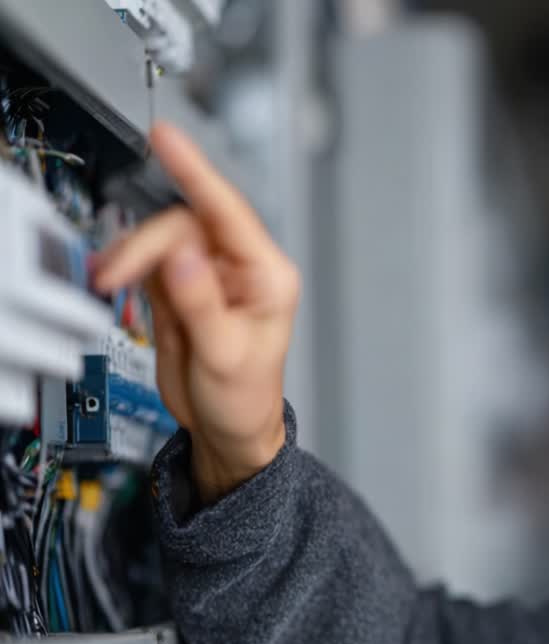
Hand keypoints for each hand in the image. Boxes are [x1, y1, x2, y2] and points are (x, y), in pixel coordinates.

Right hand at [93, 122, 299, 504]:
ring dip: (131, 254)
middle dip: (145, 243)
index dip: (197, 171)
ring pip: (161, 239)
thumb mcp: (224, 354)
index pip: (229, 210)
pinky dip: (128, 267)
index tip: (169, 140)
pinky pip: (149, 260)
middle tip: (117, 272)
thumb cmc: (245, 398)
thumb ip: (201, 302)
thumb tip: (183, 254)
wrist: (227, 429)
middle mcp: (240, 268)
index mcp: (267, 276)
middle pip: (183, 224)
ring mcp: (209, 275)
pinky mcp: (182, 287)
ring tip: (111, 280)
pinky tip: (119, 282)